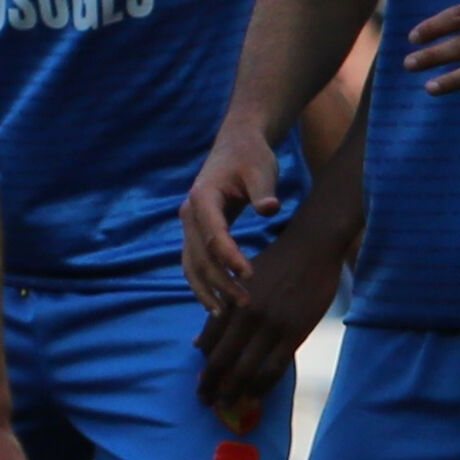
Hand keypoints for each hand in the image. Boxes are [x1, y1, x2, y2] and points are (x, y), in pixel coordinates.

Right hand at [178, 115, 283, 312]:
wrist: (237, 146)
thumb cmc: (251, 157)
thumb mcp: (261, 169)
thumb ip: (263, 191)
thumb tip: (270, 209)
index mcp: (202, 198)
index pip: (213, 234)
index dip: (229, 257)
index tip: (250, 275)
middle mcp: (189, 215)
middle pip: (199, 257)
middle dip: (220, 282)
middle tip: (246, 302)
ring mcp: (189, 225)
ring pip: (191, 265)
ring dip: (206, 289)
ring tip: (224, 313)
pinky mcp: (195, 232)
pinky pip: (194, 262)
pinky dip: (203, 283)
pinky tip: (217, 301)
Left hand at [195, 208, 347, 431]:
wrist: (311, 247)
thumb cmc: (273, 263)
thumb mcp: (238, 284)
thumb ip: (220, 313)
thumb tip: (197, 344)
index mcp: (229, 303)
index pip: (208, 344)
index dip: (204, 366)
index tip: (202, 381)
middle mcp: (246, 317)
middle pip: (221, 361)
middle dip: (210, 386)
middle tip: (205, 401)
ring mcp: (272, 327)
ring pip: (246, 370)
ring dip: (233, 392)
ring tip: (227, 405)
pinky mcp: (295, 334)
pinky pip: (275, 369)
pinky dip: (261, 387)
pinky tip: (253, 396)